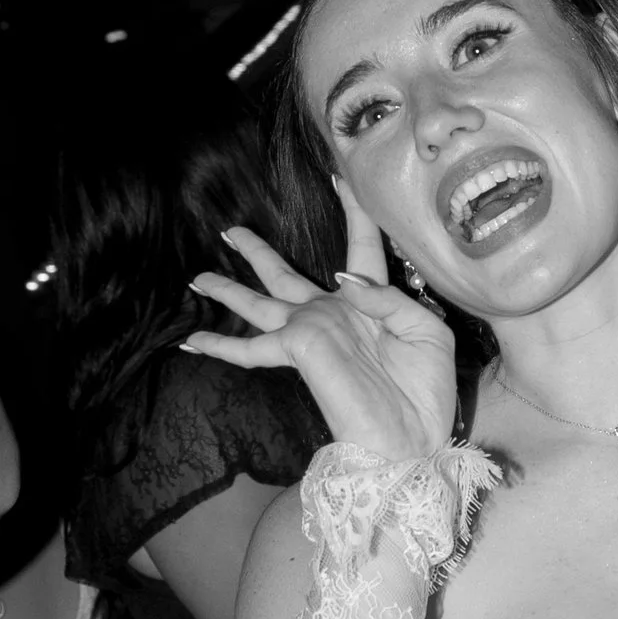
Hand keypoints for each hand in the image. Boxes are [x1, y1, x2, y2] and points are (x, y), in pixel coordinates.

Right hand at [182, 196, 456, 461]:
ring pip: (260, 302)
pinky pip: (251, 348)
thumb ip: (387, 295)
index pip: (360, 246)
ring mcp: (312, 333)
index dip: (354, 211)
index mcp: (372, 302)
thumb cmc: (426, 390)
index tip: (339, 180)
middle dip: (258, 252)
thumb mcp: (427, 329)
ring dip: (228, 290)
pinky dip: (220, 346)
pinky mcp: (298, 353)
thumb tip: (340, 277)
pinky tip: (190, 340)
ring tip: (198, 275)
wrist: (413, 438)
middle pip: (287, 273)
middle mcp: (334, 313)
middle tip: (232, 230)